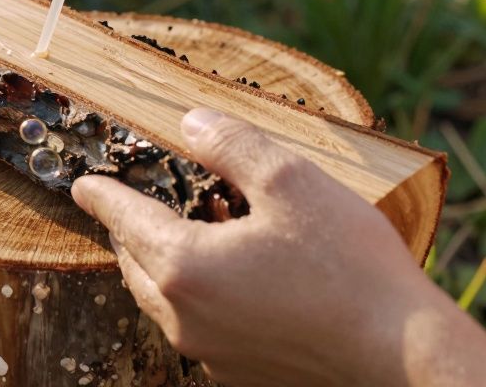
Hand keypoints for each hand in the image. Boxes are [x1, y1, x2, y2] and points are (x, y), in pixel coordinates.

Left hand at [72, 108, 485, 386]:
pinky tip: (228, 282)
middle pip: (134, 264)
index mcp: (184, 266)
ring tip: (181, 238)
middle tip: (134, 205)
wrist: (403, 359)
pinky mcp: (239, 374)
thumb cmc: (350, 267)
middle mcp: (184, 317)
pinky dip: (194, 298)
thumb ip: (232, 146)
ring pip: (161, 301)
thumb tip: (191, 123)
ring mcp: (210, 353)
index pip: (123, 219)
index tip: (82, 185)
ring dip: (159, 266)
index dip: (101, 196)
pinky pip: (195, 328)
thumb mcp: (291, 182)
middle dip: (128, 231)